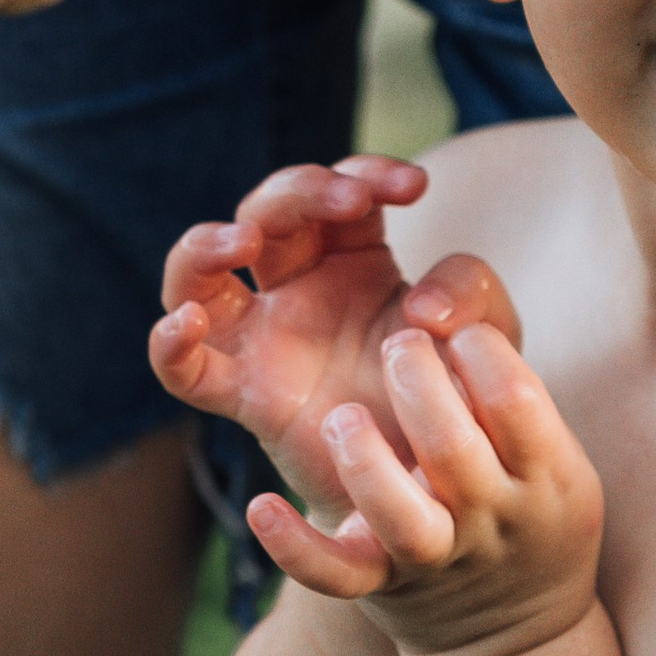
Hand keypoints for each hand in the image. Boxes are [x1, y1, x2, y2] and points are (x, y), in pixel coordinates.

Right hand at [149, 157, 517, 513]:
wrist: (442, 483)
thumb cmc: (456, 396)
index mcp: (353, 259)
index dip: (367, 172)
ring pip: (197, 273)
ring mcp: (261, 338)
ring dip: (208, 243)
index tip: (414, 187)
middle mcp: (296, 288)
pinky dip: (169, 343)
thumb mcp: (486, 334)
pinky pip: (182, 369)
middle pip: (265, 212)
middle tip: (349, 200)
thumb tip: (421, 304)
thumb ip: (472, 295)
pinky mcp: (243, 395)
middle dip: (301, 190)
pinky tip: (186, 322)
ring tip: (244, 240)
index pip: (341, 191)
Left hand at [249, 319, 603, 655]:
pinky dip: (295, 549)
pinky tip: (261, 509)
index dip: (480, 350)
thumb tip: (432, 307)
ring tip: (343, 417)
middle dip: (417, 385)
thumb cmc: (529, 498)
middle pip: (453, 449)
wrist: (512, 634)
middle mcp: (490, 515)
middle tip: (396, 345)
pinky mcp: (380, 583)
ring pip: (399, 516)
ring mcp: (433, 553)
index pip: (517, 399)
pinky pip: (335, 576)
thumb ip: (504, 362)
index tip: (458, 331)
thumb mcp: (553, 441)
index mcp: (547, 472)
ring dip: (365, 461)